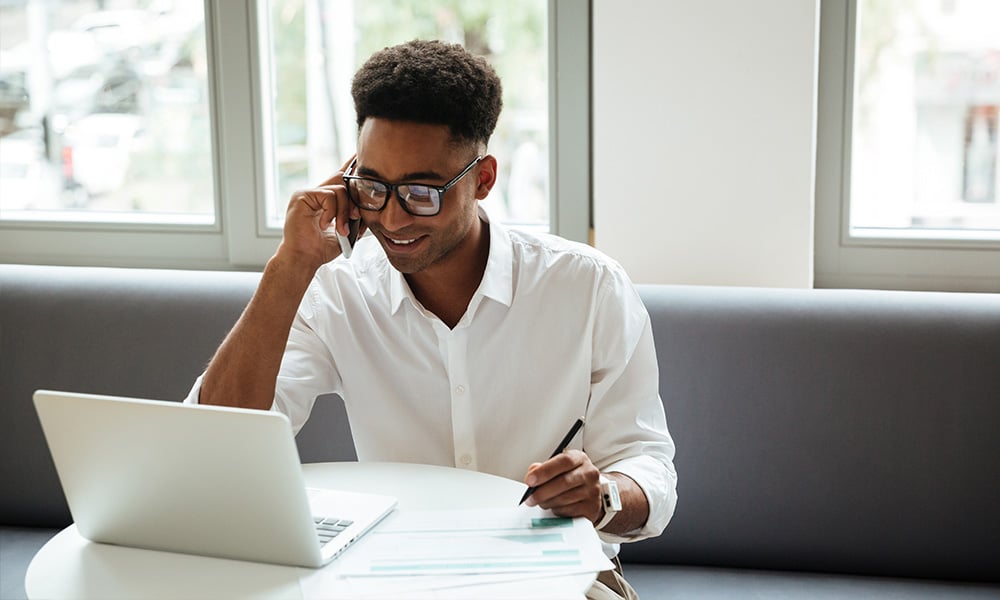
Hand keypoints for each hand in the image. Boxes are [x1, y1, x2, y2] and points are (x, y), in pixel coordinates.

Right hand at [277, 155, 364, 269]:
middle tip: (355, 216)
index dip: (350, 165)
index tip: (360, 154)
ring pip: (339, 190)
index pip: (340, 178)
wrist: (304, 258)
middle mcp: (316, 193)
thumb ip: (355, 217)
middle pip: (342, 181)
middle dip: (354, 197)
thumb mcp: (346, 231)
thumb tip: (369, 207)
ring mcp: (308, 193)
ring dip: (345, 212)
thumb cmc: (321, 248)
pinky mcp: (302, 196)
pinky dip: (332, 212)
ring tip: (340, 229)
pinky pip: (328, 196)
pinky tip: (325, 224)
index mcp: (325, 200)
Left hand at [522, 450, 603, 523]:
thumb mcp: (559, 467)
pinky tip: (555, 507)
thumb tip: (532, 474)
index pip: (564, 461)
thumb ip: (544, 468)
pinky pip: (569, 512)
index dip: (545, 470)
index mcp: (579, 458)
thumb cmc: (571, 477)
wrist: (590, 492)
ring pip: (565, 499)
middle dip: (542, 492)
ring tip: (541, 502)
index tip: (530, 480)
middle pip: (564, 482)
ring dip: (548, 503)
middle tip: (530, 498)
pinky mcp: (592, 507)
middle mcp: (589, 473)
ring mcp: (592, 491)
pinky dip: (557, 510)